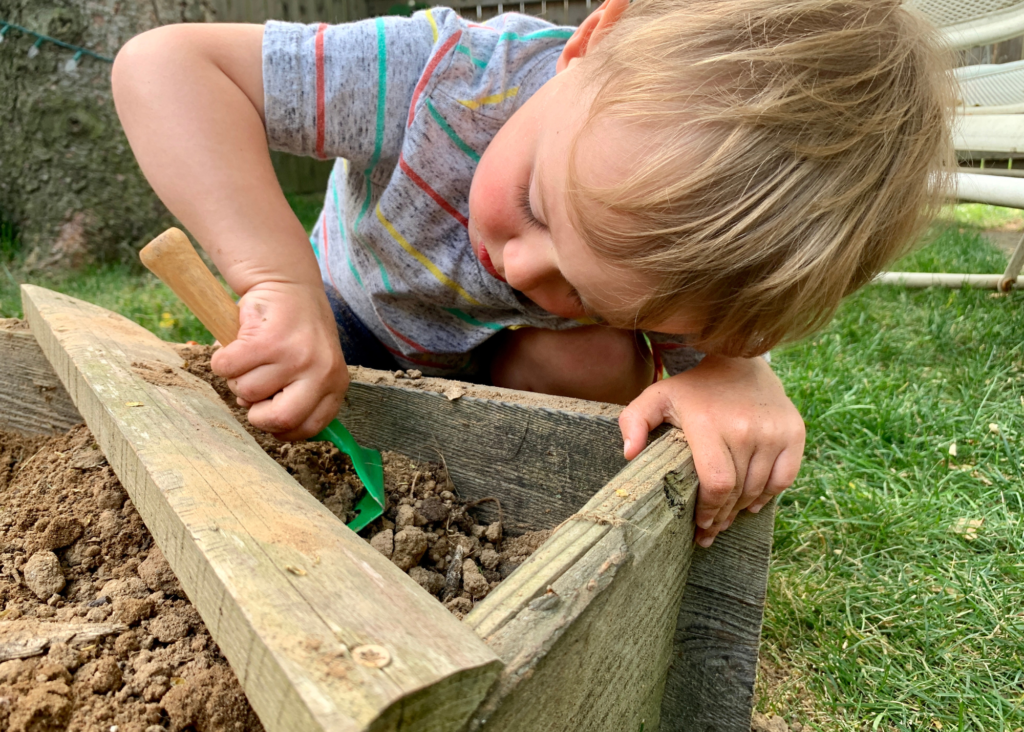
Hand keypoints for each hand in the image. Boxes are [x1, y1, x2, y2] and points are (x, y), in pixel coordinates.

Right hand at [210, 281, 347, 439]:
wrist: (287, 282)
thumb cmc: (297, 331)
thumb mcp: (314, 366)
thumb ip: (299, 395)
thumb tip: (264, 419)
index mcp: (335, 384)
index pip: (308, 429)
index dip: (281, 428)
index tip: (270, 412)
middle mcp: (320, 372)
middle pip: (280, 420)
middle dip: (257, 415)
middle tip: (253, 395)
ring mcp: (294, 356)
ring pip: (246, 392)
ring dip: (238, 378)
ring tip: (252, 357)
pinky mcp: (266, 341)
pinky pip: (227, 369)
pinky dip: (222, 360)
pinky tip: (238, 345)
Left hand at [618, 354, 804, 546]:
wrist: (740, 363)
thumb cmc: (694, 389)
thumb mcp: (657, 397)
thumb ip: (634, 422)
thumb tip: (629, 454)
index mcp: (709, 423)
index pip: (716, 482)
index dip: (709, 509)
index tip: (699, 523)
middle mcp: (746, 428)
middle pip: (737, 491)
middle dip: (722, 517)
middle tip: (710, 530)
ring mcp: (774, 431)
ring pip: (759, 489)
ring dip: (742, 510)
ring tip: (726, 520)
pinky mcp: (794, 433)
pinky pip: (784, 479)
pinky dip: (768, 496)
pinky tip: (752, 504)